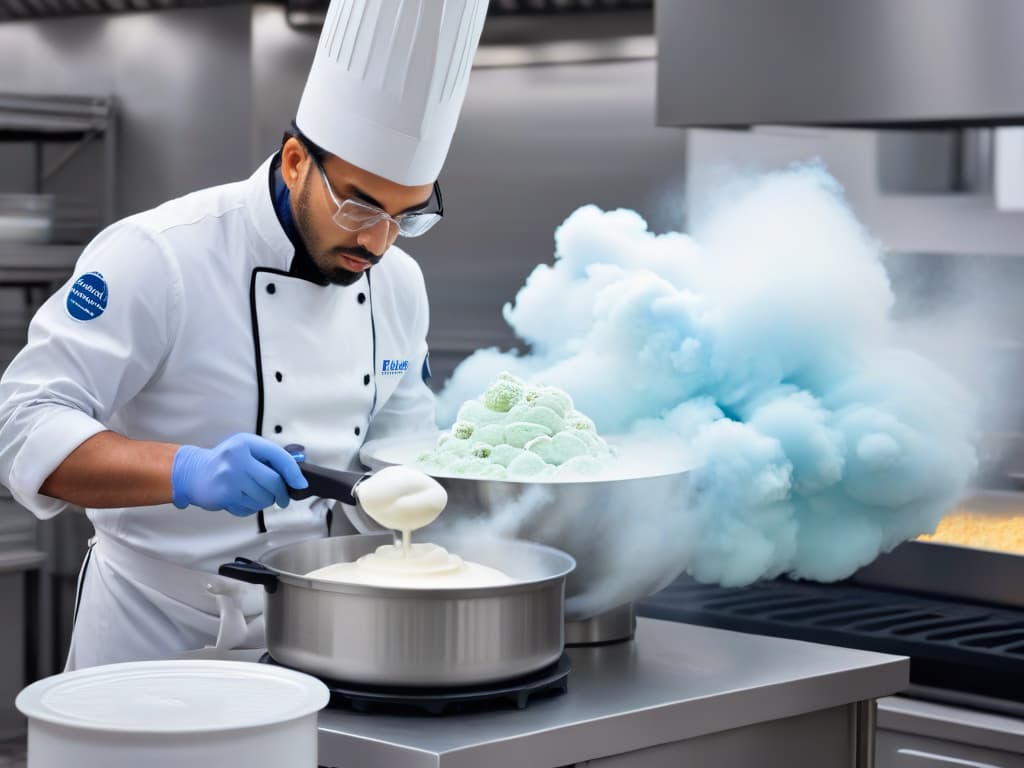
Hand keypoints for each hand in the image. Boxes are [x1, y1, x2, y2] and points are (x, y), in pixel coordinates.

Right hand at [171, 433, 308, 516]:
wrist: (193, 473)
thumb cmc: (225, 461)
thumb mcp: (246, 449)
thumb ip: (269, 458)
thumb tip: (296, 475)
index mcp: (246, 443)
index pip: (279, 457)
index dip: (294, 473)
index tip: (300, 485)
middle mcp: (238, 458)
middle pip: (274, 482)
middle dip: (281, 494)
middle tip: (282, 499)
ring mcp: (230, 477)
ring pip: (263, 498)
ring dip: (264, 501)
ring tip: (253, 494)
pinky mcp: (224, 495)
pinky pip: (250, 508)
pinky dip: (251, 508)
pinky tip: (240, 499)